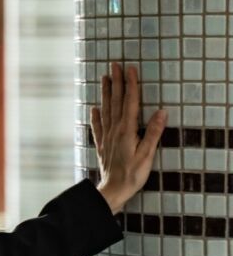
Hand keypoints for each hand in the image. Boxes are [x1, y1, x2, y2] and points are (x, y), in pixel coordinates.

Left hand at [90, 62, 165, 213]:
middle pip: (116, 101)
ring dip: (106, 93)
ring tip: (105, 78)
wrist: (113, 190)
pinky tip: (94, 108)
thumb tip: (162, 112)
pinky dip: (95, 116)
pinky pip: (97, 126)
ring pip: (106, 109)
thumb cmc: (132, 174)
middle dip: (117, 82)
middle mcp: (115, 130)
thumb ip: (153, 133)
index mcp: (127, 131)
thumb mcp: (147, 155)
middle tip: (114, 65)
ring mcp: (106, 137)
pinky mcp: (102, 145)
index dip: (131, 85)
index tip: (130, 69)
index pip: (130, 102)